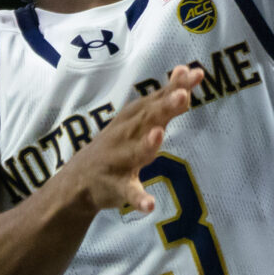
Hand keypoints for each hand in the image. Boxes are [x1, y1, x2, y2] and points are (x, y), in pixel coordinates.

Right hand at [66, 66, 200, 214]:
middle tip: (183, 94)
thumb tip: (187, 70)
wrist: (79, 180)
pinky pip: (128, 192)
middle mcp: (126, 134)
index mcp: (134, 118)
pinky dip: (138, 198)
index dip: (175, 86)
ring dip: (147, 144)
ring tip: (159, 134)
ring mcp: (120, 160)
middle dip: (164, 107)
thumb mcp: (138, 118)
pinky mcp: (116, 186)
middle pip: (147, 119)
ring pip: (136, 151)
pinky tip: (150, 205)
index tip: (194, 72)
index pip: (157, 98)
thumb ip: (163, 98)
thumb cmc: (118, 143)